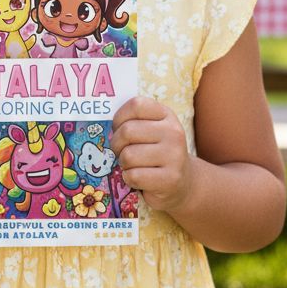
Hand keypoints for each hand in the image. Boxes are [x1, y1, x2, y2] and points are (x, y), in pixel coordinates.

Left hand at [110, 96, 194, 214]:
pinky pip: (134, 176)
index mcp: (166, 115)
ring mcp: (174, 156)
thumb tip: (103, 117)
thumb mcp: (150, 130)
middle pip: (128, 131)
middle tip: (120, 151)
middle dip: (116, 144)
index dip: (119, 117)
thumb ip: (132, 120)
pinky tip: (138, 178)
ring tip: (132, 165)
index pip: (136, 105)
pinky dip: (129, 179)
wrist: (183, 182)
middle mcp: (173, 132)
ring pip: (128, 156)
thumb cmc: (156, 152)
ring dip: (123, 164)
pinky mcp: (170, 179)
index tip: (118, 128)